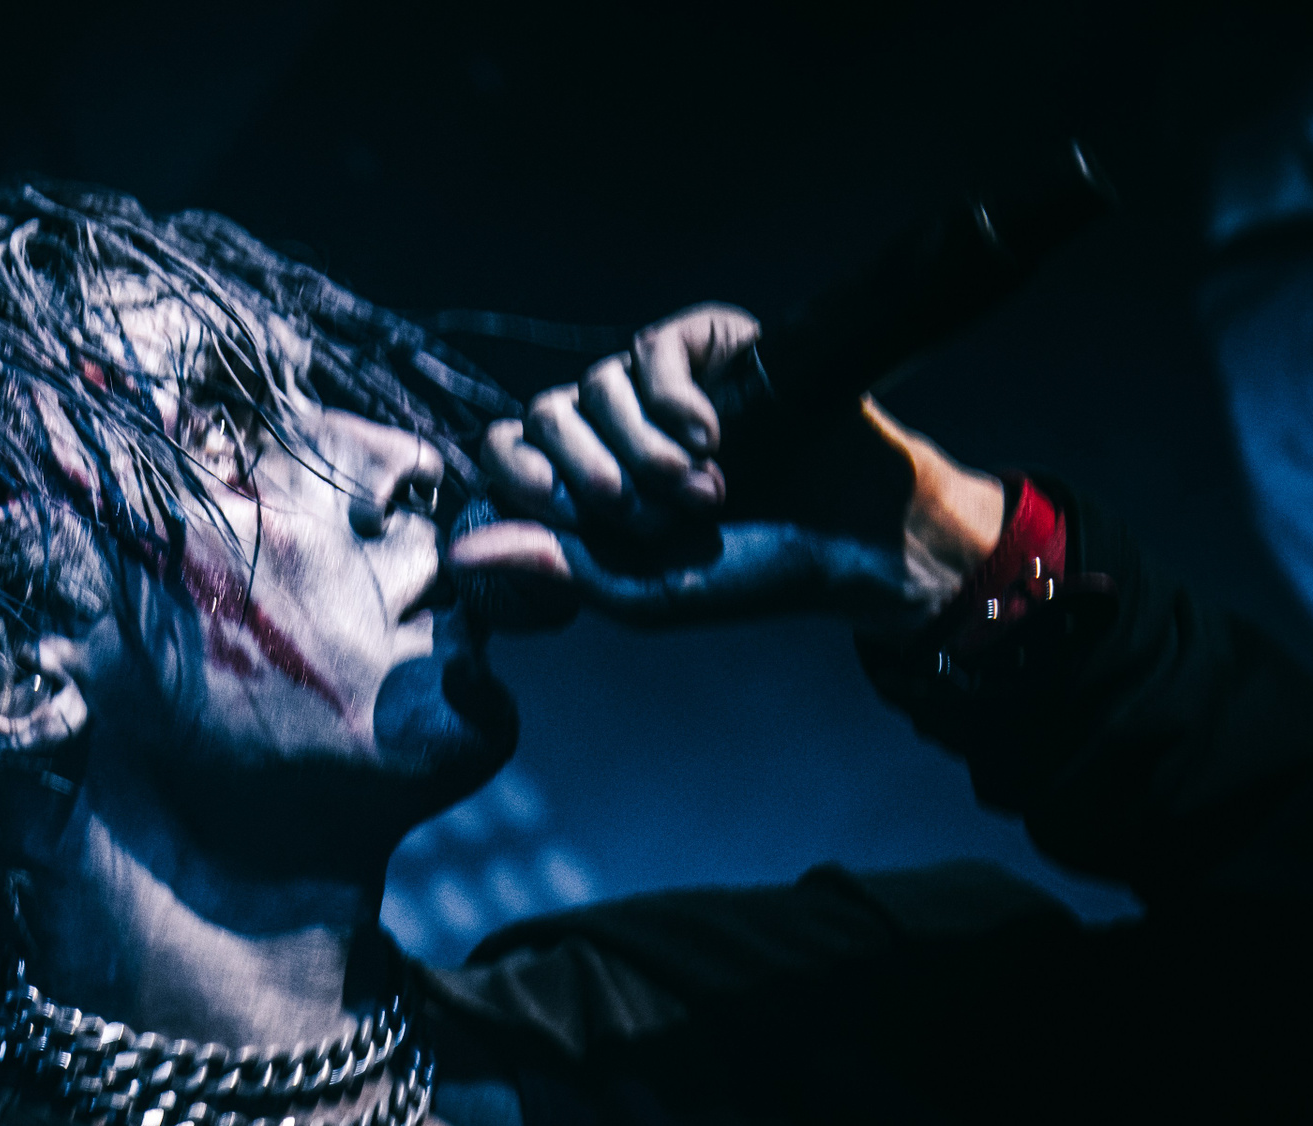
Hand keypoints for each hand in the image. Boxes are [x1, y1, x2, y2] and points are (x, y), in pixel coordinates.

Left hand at [451, 303, 1005, 627]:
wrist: (852, 539)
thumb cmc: (747, 574)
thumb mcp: (641, 591)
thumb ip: (554, 569)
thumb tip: (460, 554)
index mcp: (581, 485)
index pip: (503, 450)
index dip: (519, 472)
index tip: (563, 508)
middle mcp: (609, 428)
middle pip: (543, 415)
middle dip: (592, 473)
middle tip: (654, 517)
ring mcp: (656, 385)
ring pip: (594, 385)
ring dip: (643, 450)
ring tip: (707, 491)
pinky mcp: (705, 347)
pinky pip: (651, 352)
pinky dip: (671, 400)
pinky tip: (711, 437)